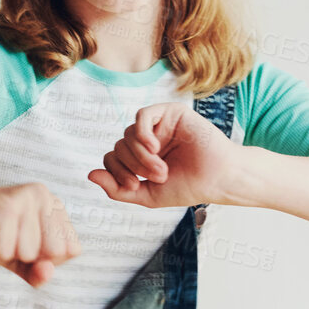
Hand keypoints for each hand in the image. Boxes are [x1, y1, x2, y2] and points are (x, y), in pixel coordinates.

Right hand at [0, 183, 80, 286]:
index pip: (71, 250)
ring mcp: (25, 198)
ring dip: (5, 251)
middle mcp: (43, 195)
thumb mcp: (17, 259)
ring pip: (30, 252)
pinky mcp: (4, 207)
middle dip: (26, 255)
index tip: (21, 241)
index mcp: (54, 204)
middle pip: (55, 252)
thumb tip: (48, 273)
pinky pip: (7, 250)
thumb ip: (38, 271)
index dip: (44, 258)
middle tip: (5, 237)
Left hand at [88, 102, 238, 207]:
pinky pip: (142, 116)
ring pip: (128, 133)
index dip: (116, 172)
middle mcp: (147, 139)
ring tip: (162, 169)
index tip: (134, 185)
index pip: (111, 158)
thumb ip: (117, 189)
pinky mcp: (170, 113)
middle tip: (158, 176)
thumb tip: (90, 175)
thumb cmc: (188, 187)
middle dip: (133, 165)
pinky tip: (154, 147)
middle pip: (118, 146)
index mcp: (140, 158)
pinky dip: (141, 133)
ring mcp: (158, 125)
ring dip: (140, 154)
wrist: (218, 179)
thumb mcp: (147, 195)